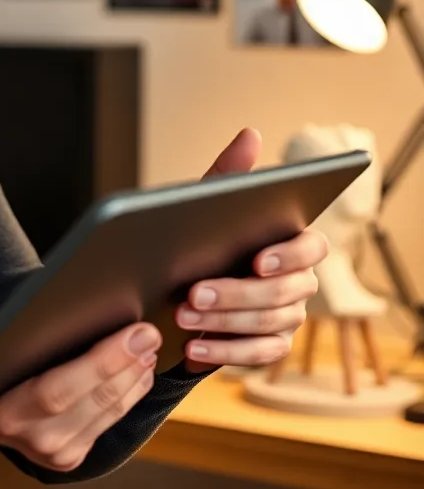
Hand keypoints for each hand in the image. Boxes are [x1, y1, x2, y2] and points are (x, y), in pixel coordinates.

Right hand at [0, 322, 160, 473]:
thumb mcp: (7, 346)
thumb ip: (36, 338)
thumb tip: (90, 308)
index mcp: (2, 409)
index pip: (58, 389)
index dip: (102, 361)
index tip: (132, 332)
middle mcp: (26, 437)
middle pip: (88, 401)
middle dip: (126, 365)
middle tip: (149, 336)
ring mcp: (49, 453)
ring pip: (105, 414)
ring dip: (133, 379)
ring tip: (148, 350)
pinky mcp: (68, 459)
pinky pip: (107, 425)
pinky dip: (128, 397)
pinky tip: (139, 375)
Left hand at [177, 128, 328, 371]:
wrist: (178, 286)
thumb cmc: (201, 238)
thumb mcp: (207, 207)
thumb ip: (229, 175)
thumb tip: (249, 134)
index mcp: (290, 244)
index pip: (310, 248)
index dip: (288, 255)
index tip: (256, 259)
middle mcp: (297, 282)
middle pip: (283, 292)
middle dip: (237, 292)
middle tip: (194, 291)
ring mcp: (286, 317)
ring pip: (268, 324)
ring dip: (224, 320)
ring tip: (182, 314)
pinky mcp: (268, 346)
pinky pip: (257, 354)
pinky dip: (224, 352)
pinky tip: (193, 347)